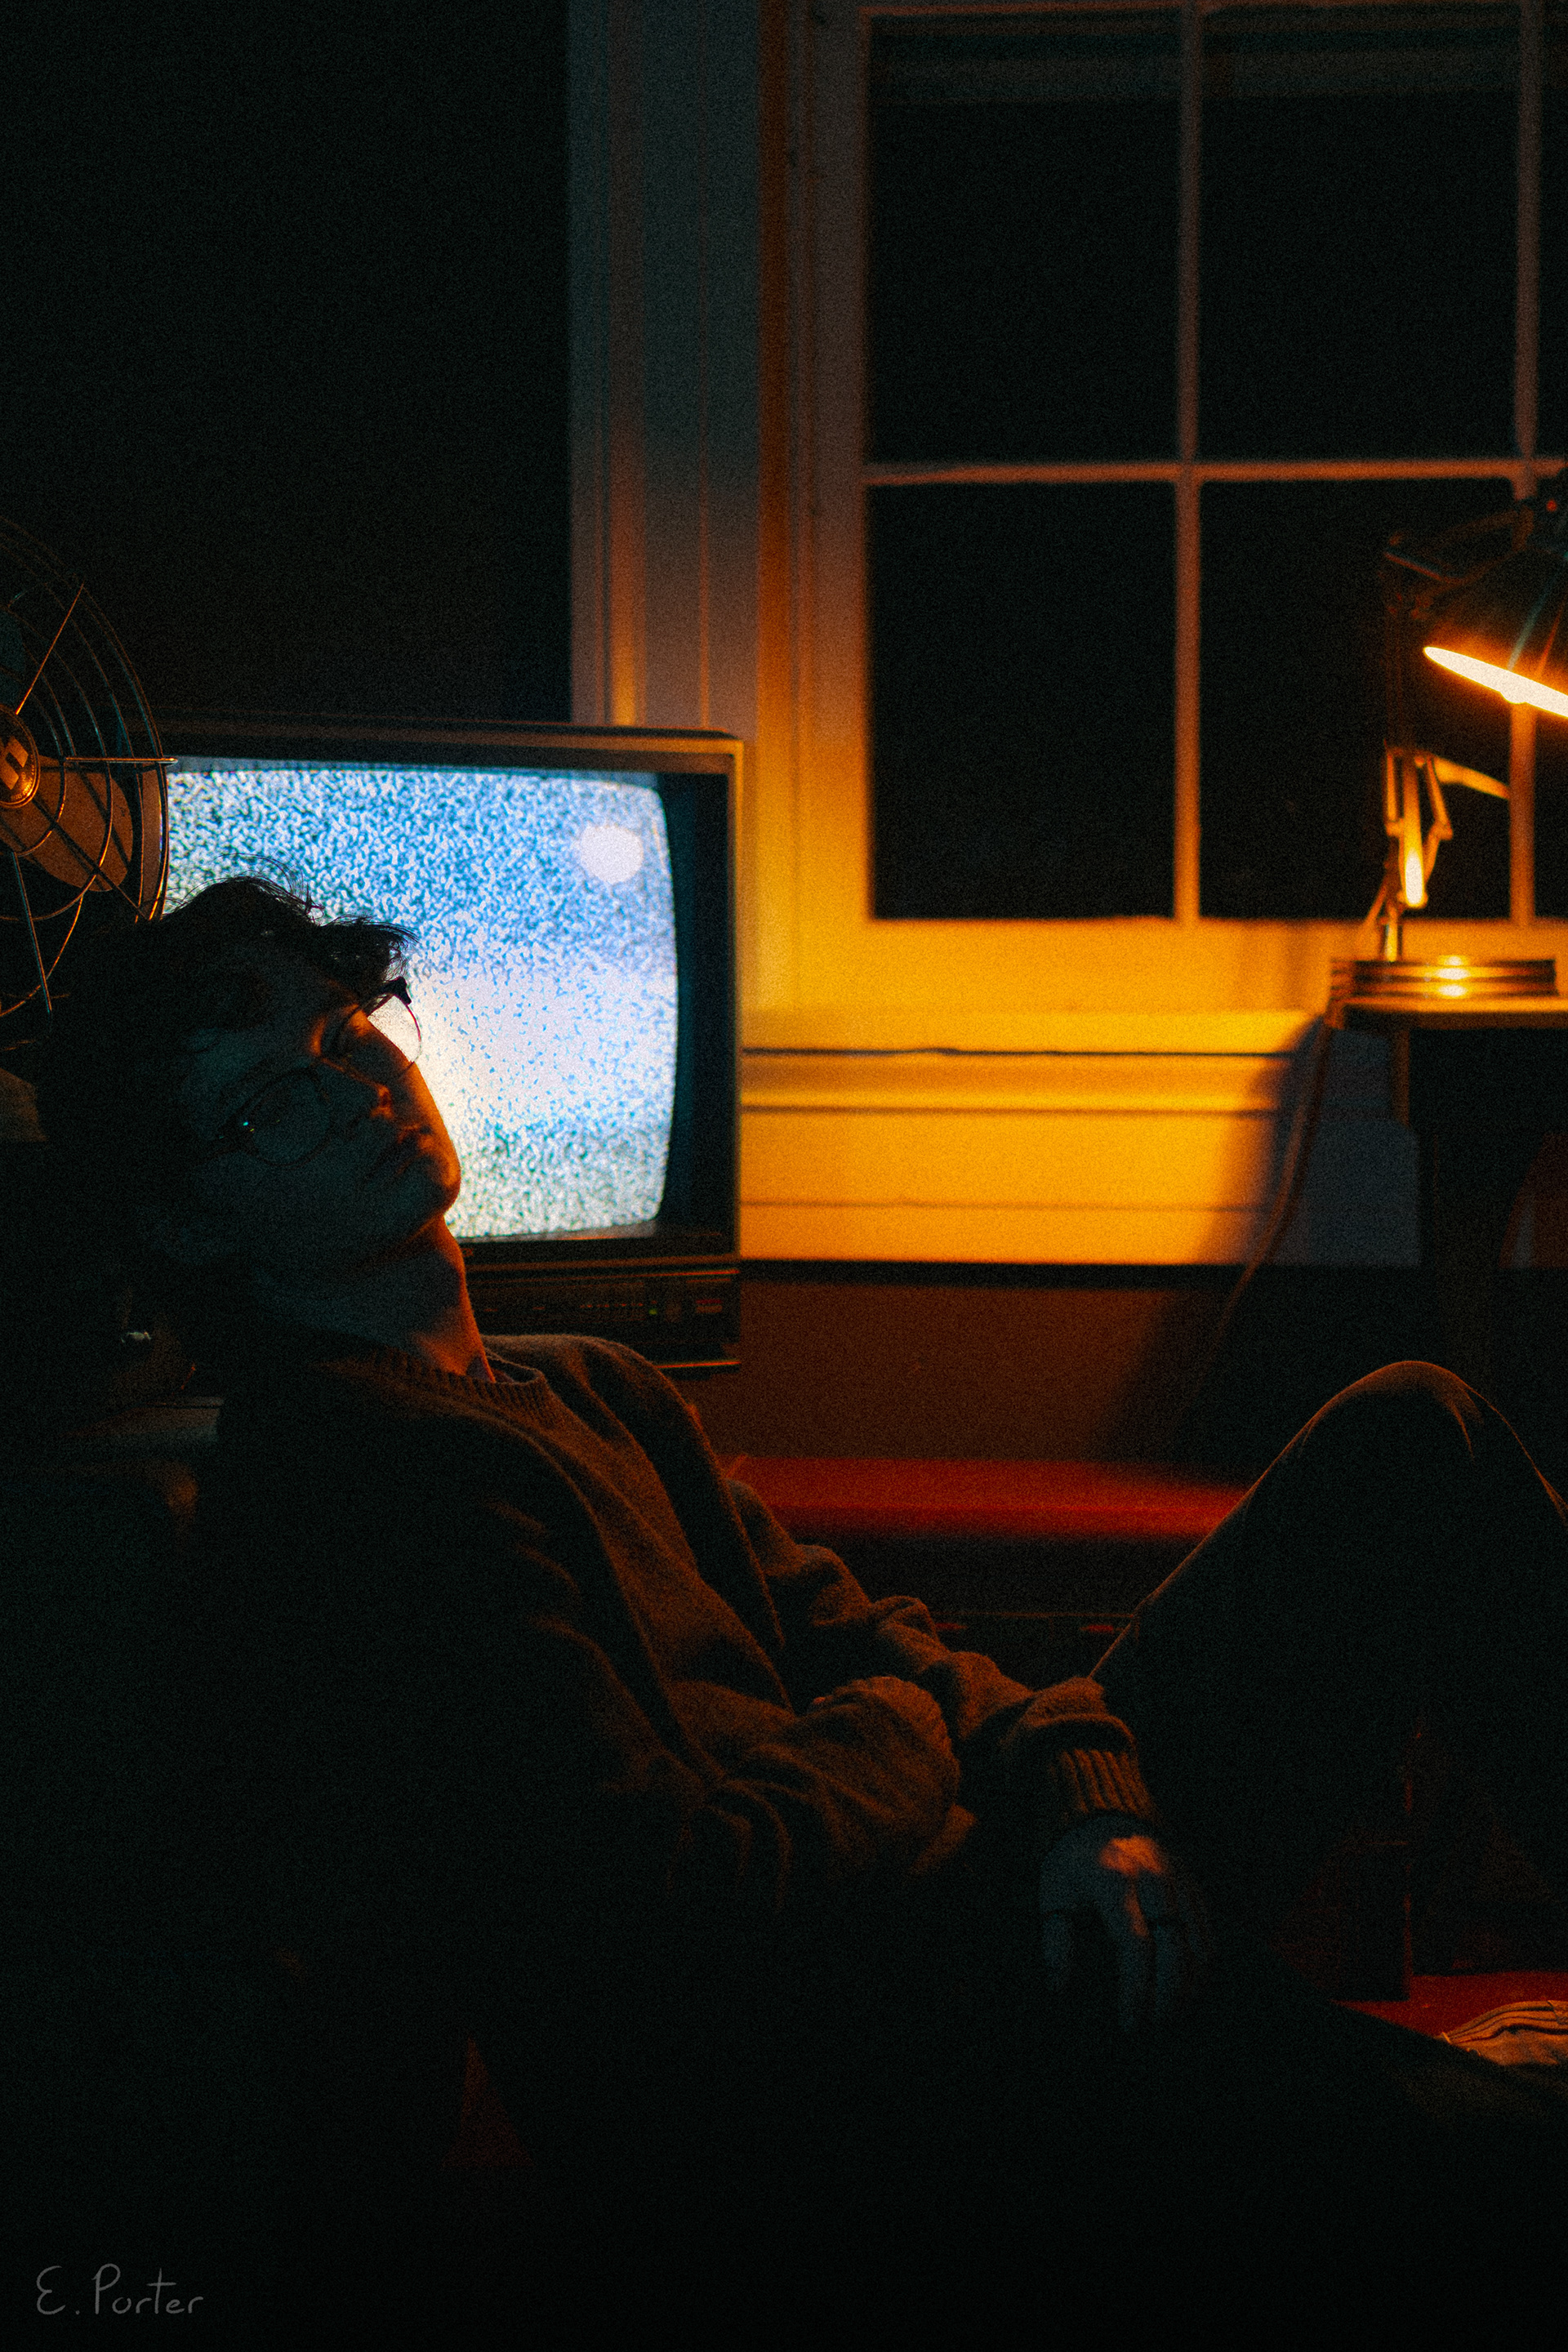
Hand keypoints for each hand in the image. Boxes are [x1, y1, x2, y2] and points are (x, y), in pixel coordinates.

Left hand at [1037, 1814, 1214, 2033]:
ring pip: (1198, 1943)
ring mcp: (1178, 1877)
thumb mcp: (1053, 1893)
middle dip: (1168, 1995)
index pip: (1134, 1944)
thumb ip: (1056, 1941)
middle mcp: (1152, 1877)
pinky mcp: (1193, 1881)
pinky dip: (1203, 1965)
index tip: (1129, 2023)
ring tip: (1172, 2015)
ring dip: (1190, 1986)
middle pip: (1174, 1948)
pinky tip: (1189, 1988)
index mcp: (1113, 1879)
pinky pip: (1208, 1930)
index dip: (1135, 1989)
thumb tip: (1059, 1987)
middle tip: (1155, 2026)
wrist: (1102, 1813)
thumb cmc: (1072, 1862)